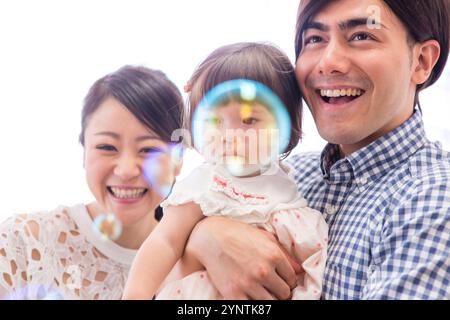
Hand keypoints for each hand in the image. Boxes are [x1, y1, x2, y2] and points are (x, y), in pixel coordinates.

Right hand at [185, 216, 300, 299]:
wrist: (209, 237)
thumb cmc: (238, 234)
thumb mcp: (264, 237)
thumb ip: (284, 254)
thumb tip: (299, 270)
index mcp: (273, 255)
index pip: (292, 279)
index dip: (288, 280)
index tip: (282, 280)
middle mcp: (263, 271)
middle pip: (284, 294)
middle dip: (280, 291)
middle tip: (273, 287)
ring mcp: (248, 284)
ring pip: (270, 303)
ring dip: (269, 299)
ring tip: (263, 292)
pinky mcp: (233, 294)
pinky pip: (251, 308)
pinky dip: (253, 304)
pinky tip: (250, 296)